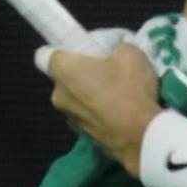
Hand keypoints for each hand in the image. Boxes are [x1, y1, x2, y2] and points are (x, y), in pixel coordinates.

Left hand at [46, 42, 161, 175]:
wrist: (141, 136)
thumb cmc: (129, 88)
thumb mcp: (130, 53)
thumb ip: (114, 49)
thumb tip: (113, 56)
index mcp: (62, 71)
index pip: (44, 55)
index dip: (64, 51)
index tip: (84, 52)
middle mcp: (58, 96)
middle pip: (65, 79)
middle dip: (83, 74)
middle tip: (109, 72)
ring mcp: (70, 119)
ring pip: (77, 100)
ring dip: (92, 96)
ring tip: (120, 96)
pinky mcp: (84, 138)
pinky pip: (89, 117)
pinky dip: (100, 114)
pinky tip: (122, 114)